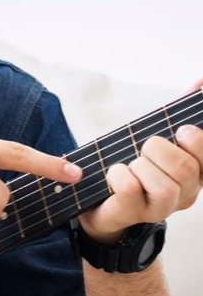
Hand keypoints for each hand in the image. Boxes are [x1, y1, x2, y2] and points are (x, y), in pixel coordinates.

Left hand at [78, 78, 202, 244]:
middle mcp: (187, 194)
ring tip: (132, 164)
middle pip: (186, 169)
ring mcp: (161, 209)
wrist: (103, 202)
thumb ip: (179, 113)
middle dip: (160, 149)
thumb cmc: (136, 167)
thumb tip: (200, 82)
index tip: (179, 130)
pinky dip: (119, 174)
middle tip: (146, 147)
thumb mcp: (159, 139)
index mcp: (198, 174)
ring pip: (164, 186)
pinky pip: (130, 189)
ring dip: (142, 165)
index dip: (197, 140)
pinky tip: (115, 172)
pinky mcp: (132, 213)